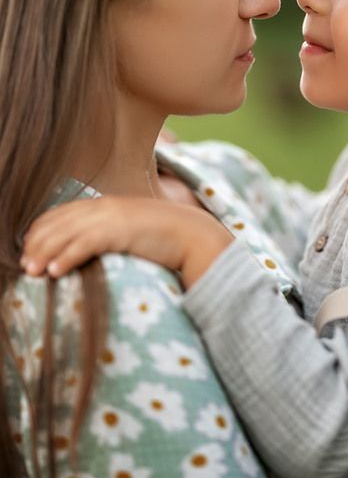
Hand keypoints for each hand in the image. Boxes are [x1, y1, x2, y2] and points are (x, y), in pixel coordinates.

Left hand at [21, 197, 233, 286]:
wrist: (193, 235)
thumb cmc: (164, 238)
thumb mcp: (130, 231)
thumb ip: (109, 235)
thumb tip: (91, 252)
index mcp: (104, 205)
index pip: (60, 214)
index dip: (40, 232)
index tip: (30, 252)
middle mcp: (103, 207)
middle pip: (57, 223)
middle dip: (36, 245)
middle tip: (25, 267)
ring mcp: (111, 217)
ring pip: (65, 234)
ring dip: (44, 254)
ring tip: (32, 273)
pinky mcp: (120, 230)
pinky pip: (84, 244)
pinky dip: (66, 257)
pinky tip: (55, 272)